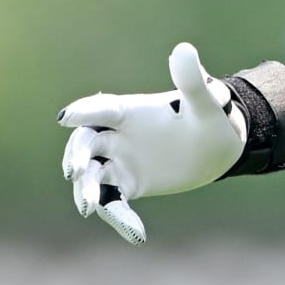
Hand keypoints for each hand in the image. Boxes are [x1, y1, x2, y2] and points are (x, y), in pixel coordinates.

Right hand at [57, 43, 246, 244]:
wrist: (217, 149)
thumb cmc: (211, 118)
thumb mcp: (206, 103)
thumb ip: (192, 81)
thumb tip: (184, 49)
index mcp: (131, 110)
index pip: (102, 109)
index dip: (84, 112)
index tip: (66, 119)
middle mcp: (118, 135)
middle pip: (86, 143)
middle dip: (77, 155)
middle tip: (76, 171)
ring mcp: (120, 160)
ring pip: (92, 175)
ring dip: (87, 189)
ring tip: (90, 207)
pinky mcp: (128, 184)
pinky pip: (114, 202)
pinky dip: (119, 217)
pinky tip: (137, 234)